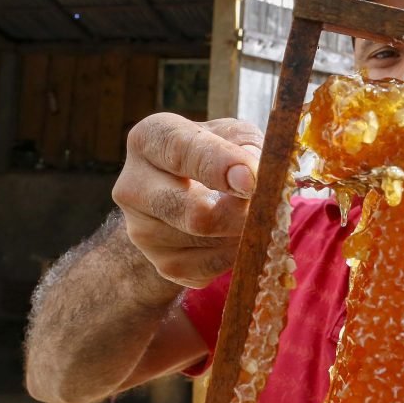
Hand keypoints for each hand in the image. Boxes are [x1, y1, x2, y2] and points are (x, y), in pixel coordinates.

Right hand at [112, 113, 263, 288]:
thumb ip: (247, 147)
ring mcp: (143, 231)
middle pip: (193, 213)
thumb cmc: (217, 153)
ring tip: (255, 215)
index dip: (220, 166)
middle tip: (270, 207)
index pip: (181, 151)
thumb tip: (255, 177)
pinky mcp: (163, 263)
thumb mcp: (233, 135)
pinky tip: (239, 234)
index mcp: (149, 139)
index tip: (252, 180)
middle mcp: (133, 185)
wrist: (190, 193)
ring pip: (208, 242)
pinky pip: (212, 267)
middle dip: (240, 214)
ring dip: (243, 232)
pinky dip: (237, 253)